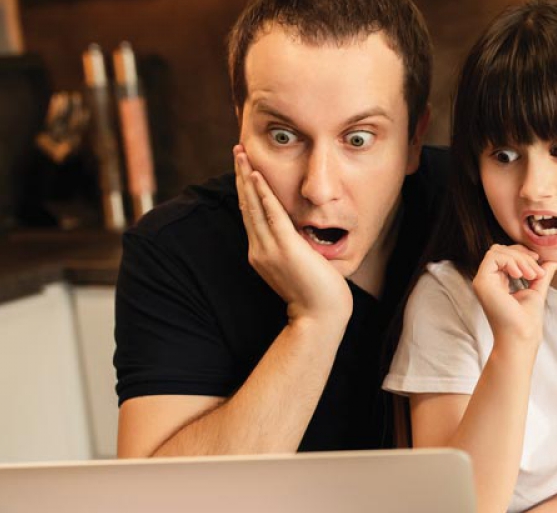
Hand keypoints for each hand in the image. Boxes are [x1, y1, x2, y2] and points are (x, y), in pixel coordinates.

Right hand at [233, 145, 351, 327]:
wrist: (319, 317)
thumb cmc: (316, 295)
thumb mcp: (299, 266)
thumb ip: (293, 248)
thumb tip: (298, 233)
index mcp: (261, 254)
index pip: (250, 215)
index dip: (246, 190)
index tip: (244, 168)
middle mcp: (259, 250)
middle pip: (246, 205)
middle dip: (241, 176)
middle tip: (237, 150)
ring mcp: (269, 249)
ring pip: (253, 205)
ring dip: (246, 177)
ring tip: (241, 154)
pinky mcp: (285, 248)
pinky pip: (270, 214)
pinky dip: (262, 193)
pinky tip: (256, 176)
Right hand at [471, 244, 556, 345]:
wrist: (522, 336)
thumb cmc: (527, 320)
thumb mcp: (537, 289)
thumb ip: (542, 273)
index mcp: (498, 281)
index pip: (506, 254)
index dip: (523, 253)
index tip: (539, 263)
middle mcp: (488, 280)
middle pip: (501, 249)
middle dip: (522, 255)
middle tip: (537, 272)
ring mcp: (483, 281)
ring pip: (497, 251)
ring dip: (519, 258)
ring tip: (532, 276)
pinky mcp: (481, 282)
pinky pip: (493, 257)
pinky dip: (510, 261)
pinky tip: (520, 275)